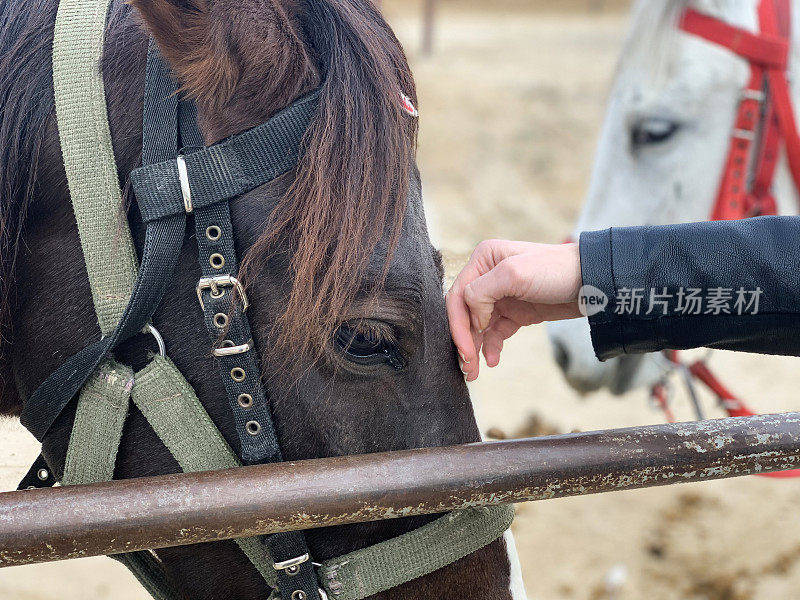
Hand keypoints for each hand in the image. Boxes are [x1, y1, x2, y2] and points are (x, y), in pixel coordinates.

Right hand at [446, 240, 582, 380]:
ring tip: (475, 371)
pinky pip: (495, 333)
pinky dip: (491, 347)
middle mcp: (488, 276)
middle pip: (465, 313)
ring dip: (475, 348)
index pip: (458, 295)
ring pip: (478, 327)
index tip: (464, 349)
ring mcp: (501, 296)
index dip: (457, 325)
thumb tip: (471, 317)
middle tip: (467, 367)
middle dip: (464, 341)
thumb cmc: (555, 271)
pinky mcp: (515, 312)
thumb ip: (482, 291)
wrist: (592, 283)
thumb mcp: (514, 274)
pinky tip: (493, 360)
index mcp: (484, 260)